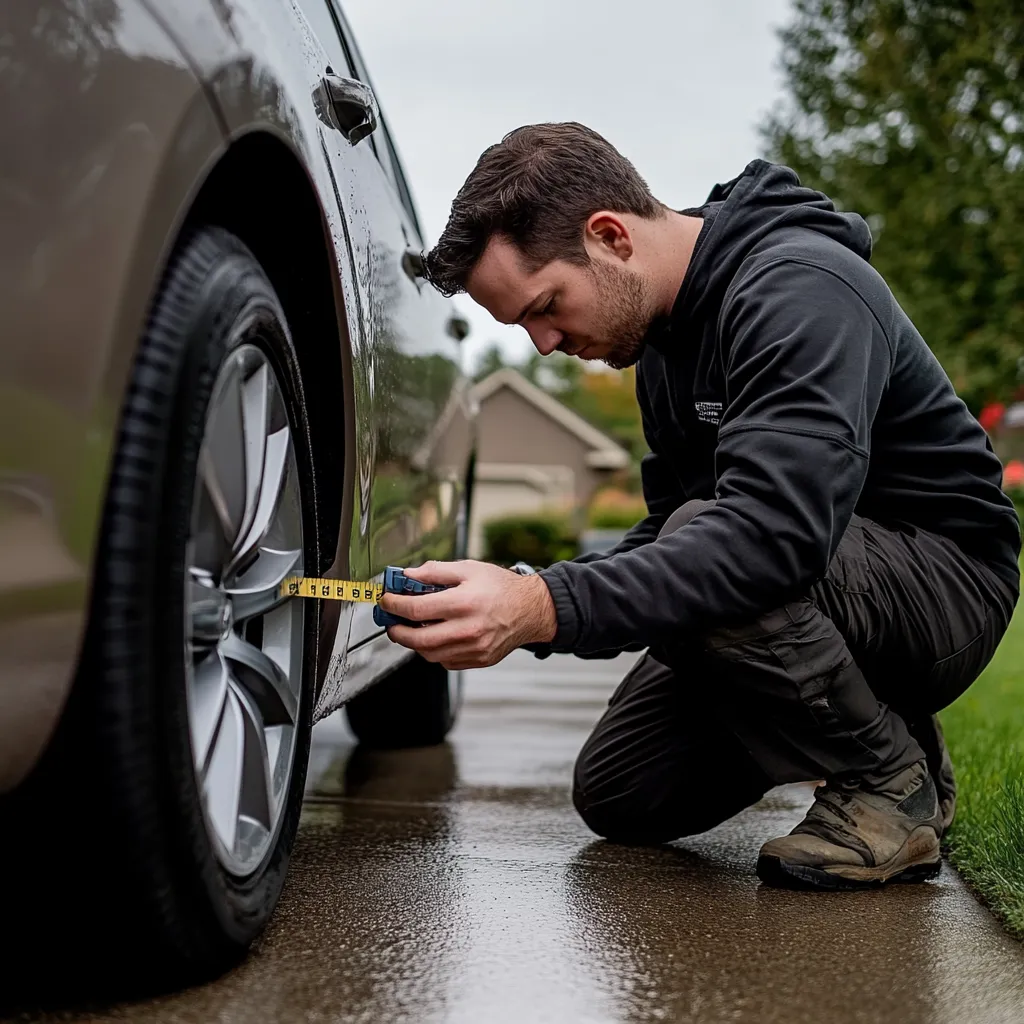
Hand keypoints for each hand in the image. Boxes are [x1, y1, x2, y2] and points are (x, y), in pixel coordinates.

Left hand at [379, 560, 556, 669]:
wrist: (531, 609)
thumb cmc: (501, 587)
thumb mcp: (469, 569)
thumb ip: (435, 571)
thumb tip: (408, 576)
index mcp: (464, 603)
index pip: (416, 609)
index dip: (394, 605)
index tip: (387, 601)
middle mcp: (468, 629)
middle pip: (418, 640)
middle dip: (397, 632)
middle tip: (392, 623)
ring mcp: (474, 648)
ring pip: (430, 654)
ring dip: (414, 643)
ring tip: (413, 628)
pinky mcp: (478, 660)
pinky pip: (446, 661)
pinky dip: (435, 651)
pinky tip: (436, 636)